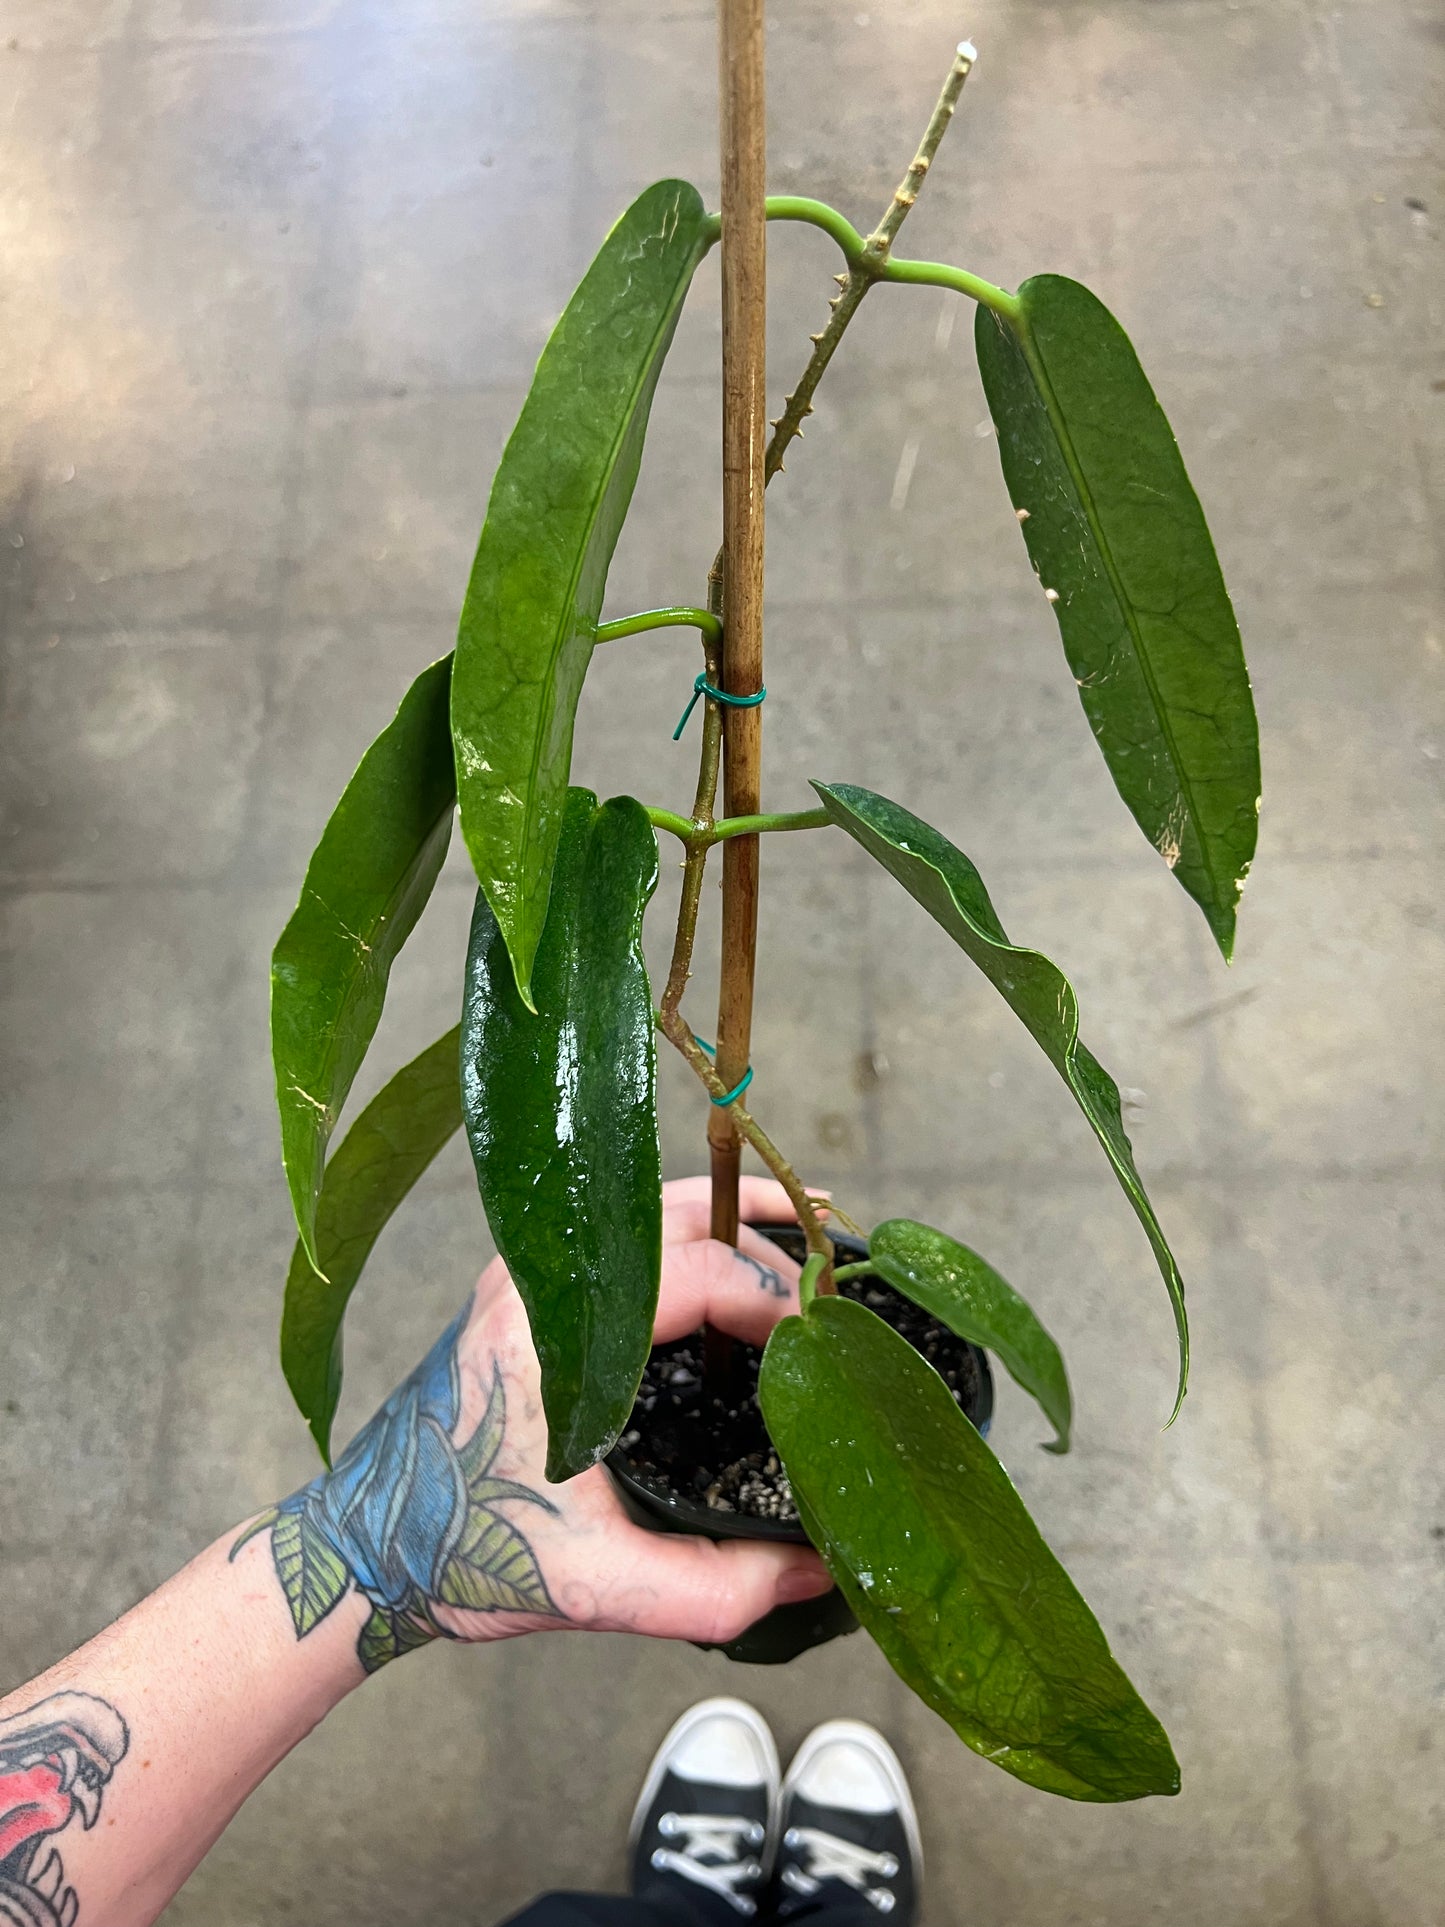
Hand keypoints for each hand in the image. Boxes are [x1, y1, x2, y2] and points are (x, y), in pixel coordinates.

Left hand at [239, 1178, 832, 1669]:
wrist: (363, 1550)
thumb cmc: (457, 1554)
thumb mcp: (594, 1585)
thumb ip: (714, 1585)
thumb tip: (821, 1566)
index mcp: (551, 1325)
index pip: (695, 1271)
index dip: (775, 1303)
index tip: (824, 1352)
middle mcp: (539, 1277)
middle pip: (682, 1213)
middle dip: (768, 1248)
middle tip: (833, 1302)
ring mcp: (532, 1276)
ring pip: (656, 1211)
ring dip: (735, 1226)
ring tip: (809, 1255)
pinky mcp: (534, 1294)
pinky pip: (633, 1239)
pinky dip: (697, 1243)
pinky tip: (740, 1277)